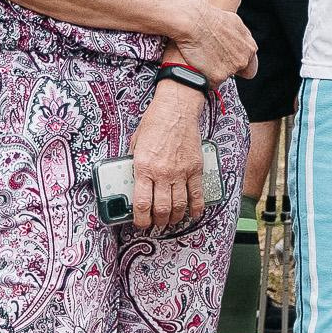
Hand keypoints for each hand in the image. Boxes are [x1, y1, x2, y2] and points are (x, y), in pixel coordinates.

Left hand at [129, 81, 208, 231]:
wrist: (176, 109)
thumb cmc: (154, 123)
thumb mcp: (135, 144)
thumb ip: (135, 164)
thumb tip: (133, 181)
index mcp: (144, 167)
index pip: (142, 203)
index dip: (141, 219)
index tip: (140, 223)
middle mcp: (163, 173)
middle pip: (162, 209)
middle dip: (158, 221)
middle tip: (156, 223)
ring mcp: (181, 172)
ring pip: (180, 205)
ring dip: (175, 217)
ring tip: (171, 220)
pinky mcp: (196, 168)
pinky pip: (197, 194)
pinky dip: (196, 208)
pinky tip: (192, 214)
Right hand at [172, 0, 258, 86]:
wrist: (193, 21)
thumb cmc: (209, 17)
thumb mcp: (233, 23)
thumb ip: (240, 37)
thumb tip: (240, 41)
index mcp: (249, 47)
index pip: (250, 67)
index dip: (239, 66)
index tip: (228, 63)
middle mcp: (243, 60)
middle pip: (238, 73)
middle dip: (227, 69)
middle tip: (212, 61)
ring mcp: (231, 70)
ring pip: (223, 78)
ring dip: (213, 72)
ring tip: (201, 58)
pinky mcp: (217, 77)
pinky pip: (210, 83)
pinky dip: (202, 77)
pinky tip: (195, 65)